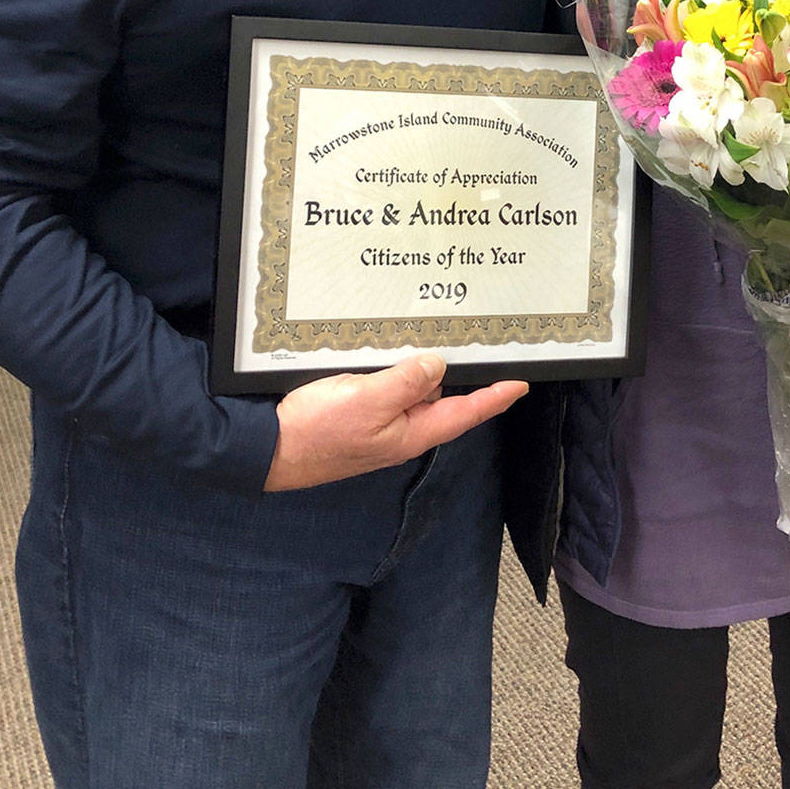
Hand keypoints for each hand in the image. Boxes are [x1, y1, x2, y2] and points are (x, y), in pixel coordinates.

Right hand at [263, 353, 527, 490]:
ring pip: (415, 389)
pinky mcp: (358, 413)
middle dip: (460, 374)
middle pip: (443, 398)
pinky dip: (398, 368)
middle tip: (482, 345)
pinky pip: (389, 387)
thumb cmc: (316, 431)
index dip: (494, 397)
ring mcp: (379, 423)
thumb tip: (439, 365)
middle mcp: (401, 430)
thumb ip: (406, 382)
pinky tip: (394, 350)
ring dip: (425, 367)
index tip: (521, 383)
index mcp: (411, 432)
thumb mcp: (366, 400)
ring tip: (439, 339)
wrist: (268, 449)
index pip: (465, 413)